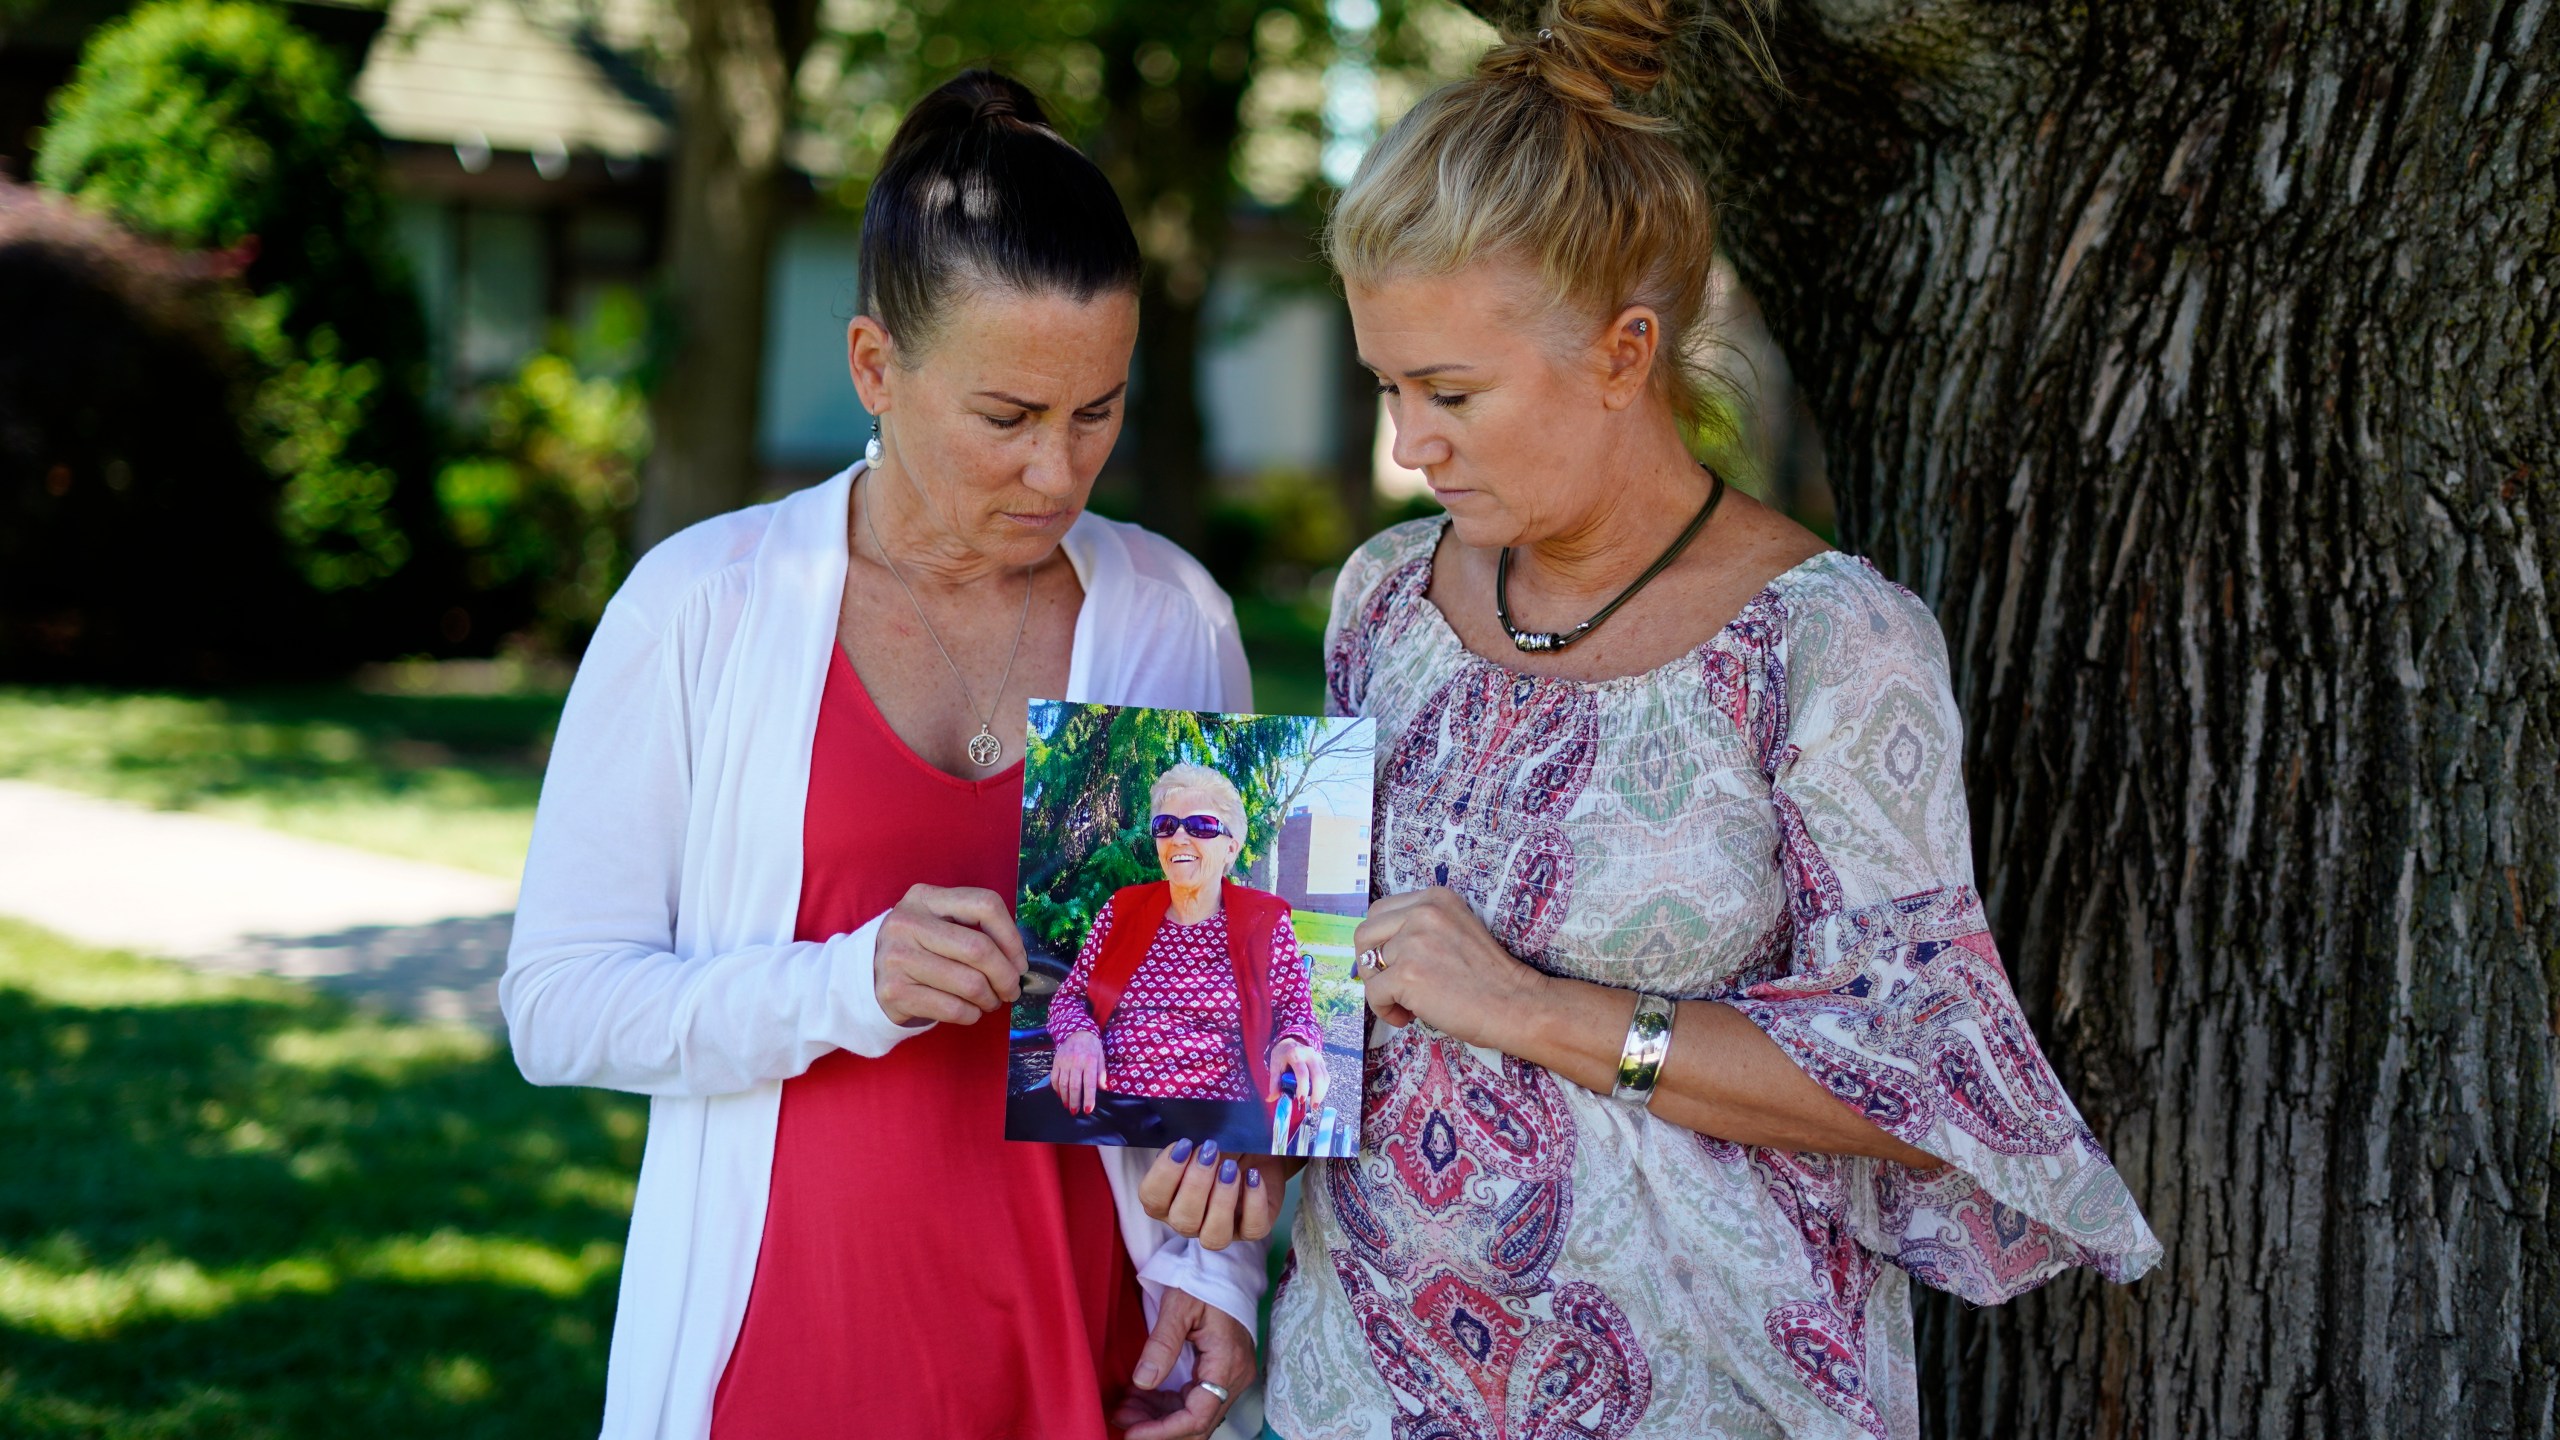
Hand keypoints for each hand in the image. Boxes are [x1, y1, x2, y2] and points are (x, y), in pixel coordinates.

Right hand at [871, 883, 1025, 1026]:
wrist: (864, 977)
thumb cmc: (917, 949)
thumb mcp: (937, 922)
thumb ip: (973, 928)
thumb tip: (1019, 960)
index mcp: (925, 898)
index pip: (984, 905)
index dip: (1011, 936)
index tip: (1019, 960)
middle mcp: (908, 922)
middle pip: (978, 949)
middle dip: (1006, 975)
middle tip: (1012, 988)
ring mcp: (898, 958)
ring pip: (969, 983)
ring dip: (991, 998)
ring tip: (991, 1001)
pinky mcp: (895, 992)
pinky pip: (953, 1008)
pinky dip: (972, 1014)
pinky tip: (971, 1011)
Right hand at [1050, 1030, 1105, 1113]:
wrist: (1078, 1032)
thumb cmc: (1092, 1048)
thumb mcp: (1101, 1058)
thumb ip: (1101, 1074)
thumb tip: (1103, 1089)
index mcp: (1090, 1061)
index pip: (1089, 1083)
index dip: (1089, 1098)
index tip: (1088, 1110)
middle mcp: (1076, 1062)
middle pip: (1074, 1086)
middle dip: (1074, 1101)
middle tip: (1075, 1112)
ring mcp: (1065, 1062)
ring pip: (1063, 1084)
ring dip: (1065, 1097)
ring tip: (1068, 1106)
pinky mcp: (1056, 1062)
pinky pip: (1054, 1078)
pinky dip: (1056, 1089)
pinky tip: (1060, 1095)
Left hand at [1115, 1285, 1255, 1439]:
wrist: (1226, 1267)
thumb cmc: (1205, 1279)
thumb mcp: (1179, 1305)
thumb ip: (1162, 1344)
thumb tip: (1143, 1382)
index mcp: (1226, 1363)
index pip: (1198, 1416)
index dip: (1164, 1431)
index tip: (1132, 1432)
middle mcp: (1233, 1377)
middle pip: (1197, 1423)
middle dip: (1157, 1428)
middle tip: (1121, 1418)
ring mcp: (1229, 1377)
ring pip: (1193, 1415)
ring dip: (1158, 1418)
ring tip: (1124, 1408)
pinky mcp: (1220, 1372)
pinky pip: (1194, 1400)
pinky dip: (1167, 1404)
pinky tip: (1141, 1398)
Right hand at [1140, 1139, 1295, 1248]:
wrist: (1257, 1146)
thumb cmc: (1221, 1143)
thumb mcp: (1203, 1136)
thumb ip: (1188, 1143)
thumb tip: (1185, 1142)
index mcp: (1167, 1200)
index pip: (1152, 1199)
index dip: (1165, 1173)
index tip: (1184, 1144)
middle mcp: (1189, 1220)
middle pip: (1183, 1220)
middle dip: (1196, 1184)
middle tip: (1210, 1152)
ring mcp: (1221, 1229)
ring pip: (1213, 1236)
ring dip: (1221, 1201)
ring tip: (1230, 1168)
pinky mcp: (1251, 1229)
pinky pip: (1251, 1229)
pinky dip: (1253, 1202)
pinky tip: (1253, 1175)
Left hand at [1267, 1037, 1328, 1106]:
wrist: (1288, 1042)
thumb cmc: (1281, 1056)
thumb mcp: (1274, 1067)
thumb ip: (1274, 1083)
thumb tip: (1270, 1099)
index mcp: (1294, 1054)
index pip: (1302, 1073)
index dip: (1303, 1088)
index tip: (1300, 1099)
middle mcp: (1309, 1054)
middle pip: (1318, 1075)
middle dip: (1317, 1093)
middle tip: (1313, 1106)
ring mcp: (1317, 1056)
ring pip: (1324, 1076)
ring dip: (1322, 1092)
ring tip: (1315, 1103)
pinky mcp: (1321, 1061)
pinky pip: (1326, 1076)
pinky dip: (1323, 1087)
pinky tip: (1317, 1095)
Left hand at [1353, 887, 1549, 1048]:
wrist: (1516, 1003)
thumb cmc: (1489, 976)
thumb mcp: (1455, 930)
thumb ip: (1420, 929)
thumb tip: (1376, 951)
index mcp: (1435, 898)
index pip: (1380, 912)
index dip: (1380, 941)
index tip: (1394, 963)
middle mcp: (1422, 912)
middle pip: (1365, 934)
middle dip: (1370, 963)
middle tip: (1390, 985)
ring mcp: (1413, 942)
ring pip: (1368, 966)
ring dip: (1382, 990)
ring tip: (1406, 1005)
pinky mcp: (1408, 974)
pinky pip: (1374, 994)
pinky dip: (1384, 1011)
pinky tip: (1406, 1017)